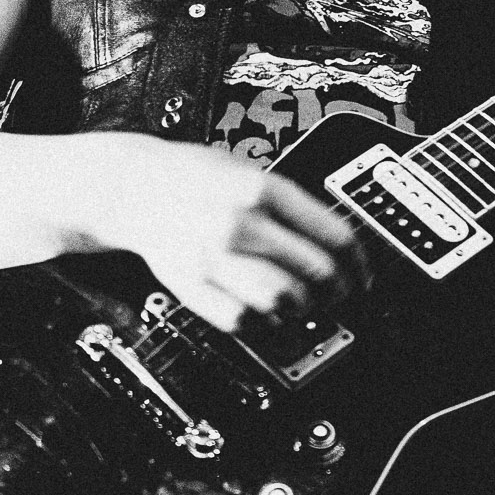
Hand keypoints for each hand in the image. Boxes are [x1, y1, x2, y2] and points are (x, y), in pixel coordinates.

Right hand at [90, 136, 367, 332]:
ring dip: (303, 309)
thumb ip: (290, 204)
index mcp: (262, 189)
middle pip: (316, 272)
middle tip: (340, 294)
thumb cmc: (193, 177)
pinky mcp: (192, 285)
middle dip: (338, 291)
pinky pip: (243, 321)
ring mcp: (215, 257)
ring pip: (284, 301)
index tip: (364, 274)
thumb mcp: (248, 170)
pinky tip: (268, 314)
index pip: (334, 235)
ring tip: (304, 304)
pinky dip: (264, 324)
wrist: (131, 186)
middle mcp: (241, 223)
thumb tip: (337, 243)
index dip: (359, 262)